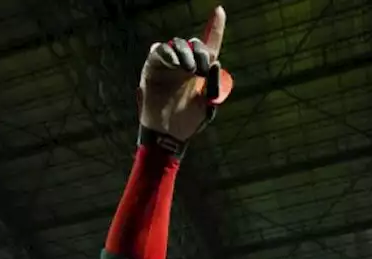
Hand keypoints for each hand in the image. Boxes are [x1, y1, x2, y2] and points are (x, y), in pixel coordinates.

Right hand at [139, 6, 231, 139]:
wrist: (168, 134)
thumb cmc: (189, 122)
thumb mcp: (209, 105)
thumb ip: (214, 85)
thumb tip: (215, 63)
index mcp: (201, 70)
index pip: (210, 44)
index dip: (215, 27)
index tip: (219, 10)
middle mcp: (185, 64)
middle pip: (194, 43)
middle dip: (201, 52)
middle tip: (202, 70)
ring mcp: (169, 65)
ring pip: (178, 44)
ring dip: (186, 53)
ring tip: (189, 69)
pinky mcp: (153, 68)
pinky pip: (159, 50)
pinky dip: (168, 53)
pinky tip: (176, 64)